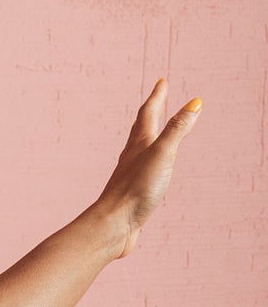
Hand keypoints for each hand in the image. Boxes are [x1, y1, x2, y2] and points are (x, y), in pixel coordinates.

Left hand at [94, 79, 202, 259]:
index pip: (149, 113)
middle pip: (140, 128)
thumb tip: (194, 103)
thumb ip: (177, 130)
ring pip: (138, 150)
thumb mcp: (162, 155)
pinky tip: (146, 172)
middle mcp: (132, 157)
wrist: (113, 226)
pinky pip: (140, 173)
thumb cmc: (135, 190)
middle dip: (152, 111)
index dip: (157, 96)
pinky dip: (147, 164)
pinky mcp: (131, 195)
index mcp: (139, 145)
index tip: (162, 81)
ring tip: (151, 133)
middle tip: (157, 98)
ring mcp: (130, 176)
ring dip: (147, 137)